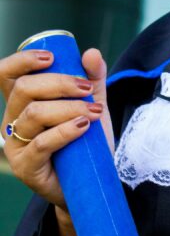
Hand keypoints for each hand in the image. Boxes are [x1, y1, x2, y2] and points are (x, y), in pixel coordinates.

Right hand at [0, 46, 113, 218]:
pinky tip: (83, 127)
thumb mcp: (91, 106)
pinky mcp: (25, 167)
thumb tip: (91, 53)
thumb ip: (92, 80)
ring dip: (69, 109)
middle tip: (87, 88)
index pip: (6, 74)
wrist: (91, 182)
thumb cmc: (85, 142)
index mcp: (22, 102)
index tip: (51, 57)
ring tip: (95, 112)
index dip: (22, 61)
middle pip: (24, 90)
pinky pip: (41, 144)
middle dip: (59, 83)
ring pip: (34, 115)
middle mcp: (12, 120)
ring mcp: (15, 145)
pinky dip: (65, 132)